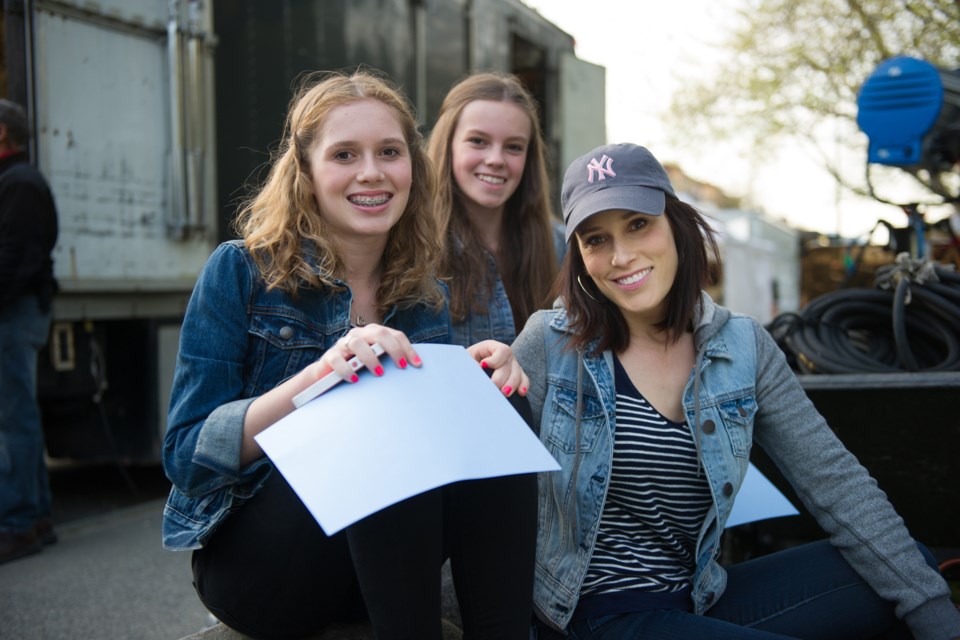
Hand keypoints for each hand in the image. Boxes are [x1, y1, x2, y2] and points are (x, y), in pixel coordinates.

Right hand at [306, 324, 421, 383]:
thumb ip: (390, 359)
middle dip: (393, 349)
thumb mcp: (377, 360)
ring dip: (371, 358)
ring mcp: (343, 344)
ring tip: (379, 373)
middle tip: (401, 366)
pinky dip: (346, 370)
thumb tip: (415, 367)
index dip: (407, 348)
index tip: (417, 364)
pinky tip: (354, 379)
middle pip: (379, 333)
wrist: (329, 374)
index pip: (395, 335)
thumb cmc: (359, 367)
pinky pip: (337, 360)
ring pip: (357, 343)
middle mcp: (359, 335)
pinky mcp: (330, 356)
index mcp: (373, 333)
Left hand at [466, 340, 528, 397]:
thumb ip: (472, 364)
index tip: (483, 366)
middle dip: (501, 377)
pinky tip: (521, 393)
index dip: (495, 360)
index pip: (502, 351)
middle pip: (509, 365)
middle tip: (492, 387)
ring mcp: (513, 365)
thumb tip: (479, 370)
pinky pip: (524, 380)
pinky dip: (523, 386)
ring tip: (504, 394)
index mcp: (492, 347)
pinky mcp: (517, 376)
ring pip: (517, 374)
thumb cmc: (466, 364)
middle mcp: (505, 355)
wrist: (468, 371)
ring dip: (511, 384)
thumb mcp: (466, 360)